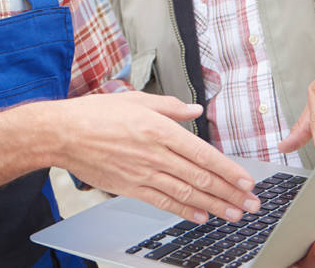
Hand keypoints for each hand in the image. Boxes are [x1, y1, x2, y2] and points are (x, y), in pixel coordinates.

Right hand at [47, 91, 260, 223]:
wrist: (63, 134)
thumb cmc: (95, 114)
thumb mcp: (135, 99)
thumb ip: (169, 106)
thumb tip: (195, 110)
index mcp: (159, 129)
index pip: (203, 153)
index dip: (228, 170)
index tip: (246, 181)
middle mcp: (155, 153)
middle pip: (200, 177)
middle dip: (230, 193)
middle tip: (251, 204)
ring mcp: (143, 173)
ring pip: (186, 193)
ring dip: (214, 205)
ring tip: (234, 214)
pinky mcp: (130, 187)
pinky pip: (163, 202)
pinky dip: (184, 210)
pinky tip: (200, 215)